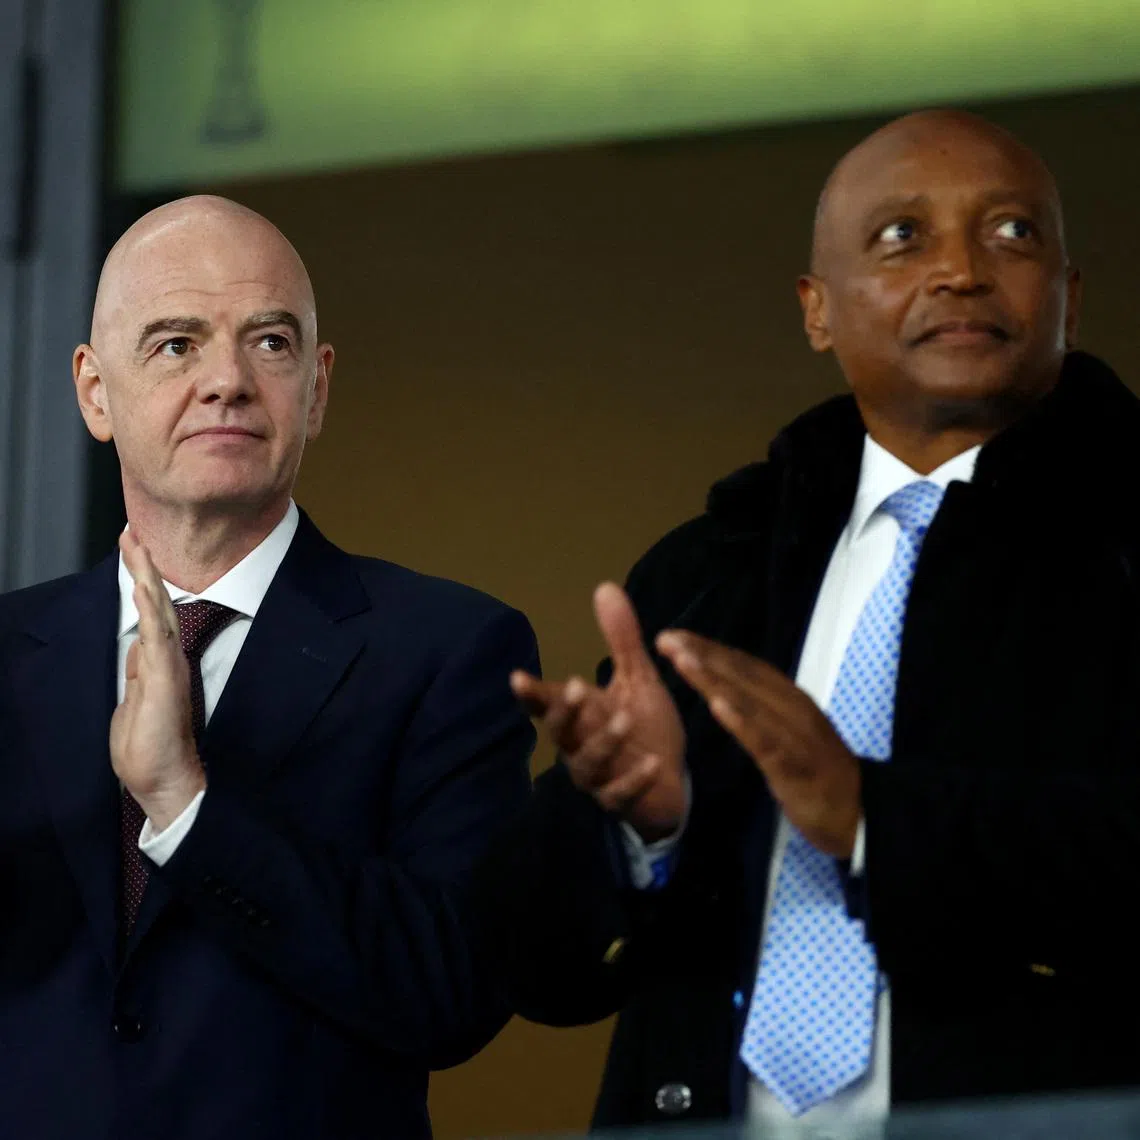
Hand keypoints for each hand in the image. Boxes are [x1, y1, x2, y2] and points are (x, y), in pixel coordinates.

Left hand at [110, 530, 204, 832]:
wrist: (166, 783)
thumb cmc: (150, 753)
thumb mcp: (135, 704)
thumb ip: (139, 673)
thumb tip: (138, 646)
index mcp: (158, 664)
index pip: (150, 613)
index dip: (142, 580)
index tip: (133, 549)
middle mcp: (168, 660)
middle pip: (156, 603)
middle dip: (144, 566)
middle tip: (133, 530)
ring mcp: (169, 668)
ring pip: (159, 612)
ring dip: (147, 577)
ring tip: (137, 545)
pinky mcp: (167, 680)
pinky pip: (158, 637)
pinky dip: (151, 610)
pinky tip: (145, 586)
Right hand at [511, 583, 686, 841]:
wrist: (670, 782)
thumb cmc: (645, 726)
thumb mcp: (637, 678)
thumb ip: (621, 639)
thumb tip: (605, 586)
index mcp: (580, 715)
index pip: (546, 701)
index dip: (530, 691)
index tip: (517, 677)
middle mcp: (579, 745)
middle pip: (559, 731)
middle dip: (563, 710)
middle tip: (574, 685)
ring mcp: (598, 776)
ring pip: (588, 762)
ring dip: (604, 741)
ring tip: (626, 718)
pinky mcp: (621, 800)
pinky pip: (619, 794)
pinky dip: (633, 779)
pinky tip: (651, 762)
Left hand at [656, 630, 859, 857]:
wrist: (860, 813)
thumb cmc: (816, 771)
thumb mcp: (787, 731)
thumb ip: (761, 707)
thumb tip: (724, 686)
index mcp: (788, 698)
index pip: (744, 666)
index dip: (709, 648)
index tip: (673, 635)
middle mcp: (792, 708)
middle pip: (743, 675)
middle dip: (703, 654)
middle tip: (666, 638)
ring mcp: (795, 735)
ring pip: (750, 701)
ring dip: (714, 679)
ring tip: (683, 661)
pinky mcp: (795, 766)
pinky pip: (766, 741)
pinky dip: (742, 721)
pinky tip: (718, 706)